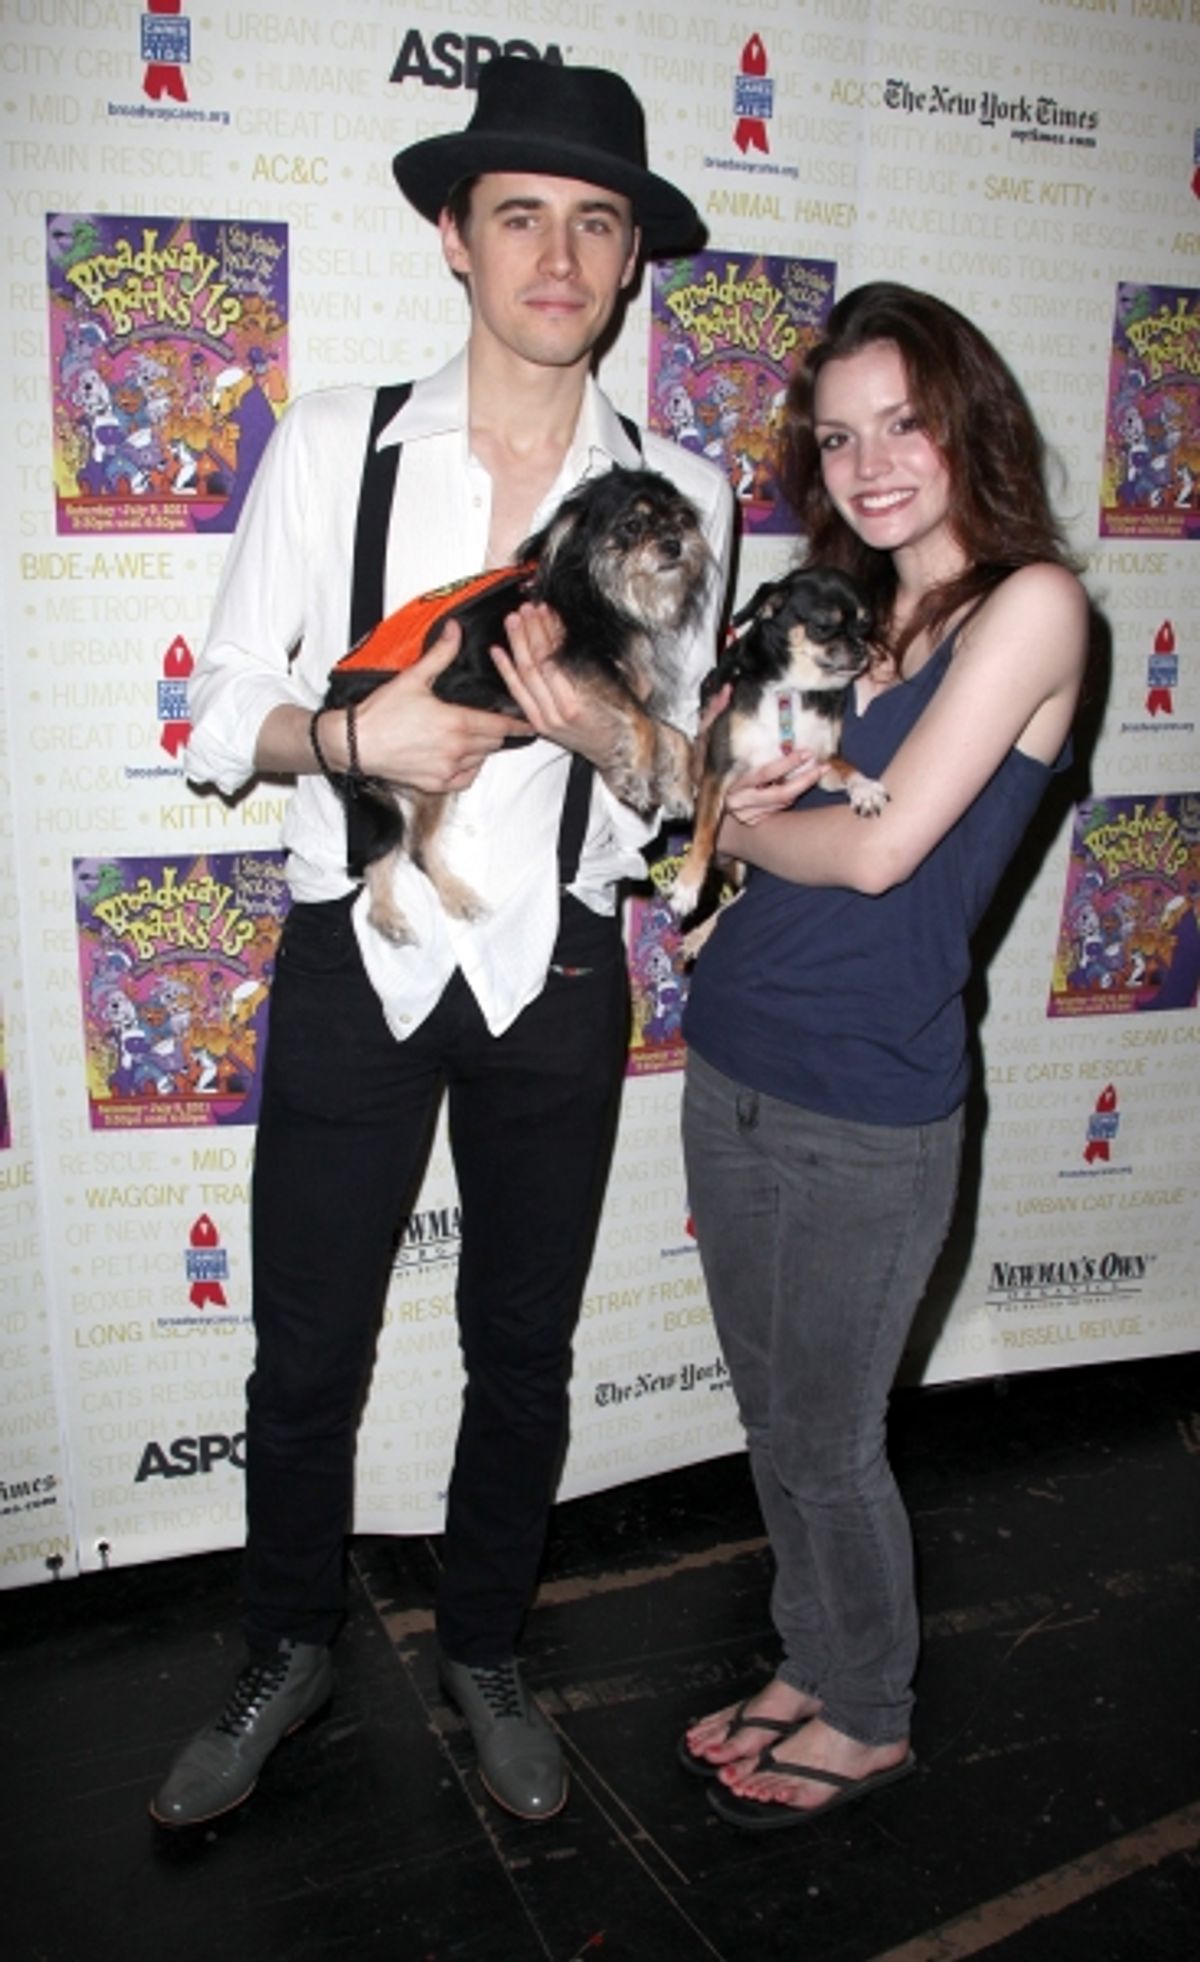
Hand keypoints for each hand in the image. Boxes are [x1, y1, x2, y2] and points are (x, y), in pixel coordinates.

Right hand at [353, 620, 527, 792]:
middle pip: (492, 743)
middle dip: (496, 733)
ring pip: (480, 760)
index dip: (517, 724)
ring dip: (481, 749)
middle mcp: (457, 749)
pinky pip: (465, 780)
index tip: (529, 724)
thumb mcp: (413, 677)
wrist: (356, 742)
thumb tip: (455, 630)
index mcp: (456, 723)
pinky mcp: (435, 784)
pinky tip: (462, 758)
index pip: (500, 726)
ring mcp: (447, 769)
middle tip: (495, 725)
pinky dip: (468, 769)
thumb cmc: (381, 713)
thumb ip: (440, 654)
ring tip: (473, 737)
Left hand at [490, 602, 628, 766]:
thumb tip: (587, 635)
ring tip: (513, 621)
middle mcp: (558, 713)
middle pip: (537, 665)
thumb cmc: (626, 721)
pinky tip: (498, 653)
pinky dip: (506, 671)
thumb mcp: (624, 688)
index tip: (547, 612)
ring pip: (525, 677)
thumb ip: (605, 664)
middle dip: (531, 632)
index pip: (555, 659)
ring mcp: (546, 720)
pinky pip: (518, 694)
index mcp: (578, 704)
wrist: (622, 752)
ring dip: (517, 645)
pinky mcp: (539, 724)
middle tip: (526, 610)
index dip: (549, 632)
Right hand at [724, 752, 824, 826]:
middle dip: (804, 780)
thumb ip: (753, 754)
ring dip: (800, 788)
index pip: (765, 773)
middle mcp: (739, 802)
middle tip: (822, 767)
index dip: (787, 763)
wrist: (714, 805)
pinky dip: (790, 796)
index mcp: (734, 782)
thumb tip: (775, 736)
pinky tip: (796, 786)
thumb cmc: (726, 777)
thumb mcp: (736, 763)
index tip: (806, 753)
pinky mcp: (754, 822)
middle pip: (780, 793)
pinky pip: (779, 808)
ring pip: (783, 802)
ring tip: (815, 772)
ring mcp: (747, 815)